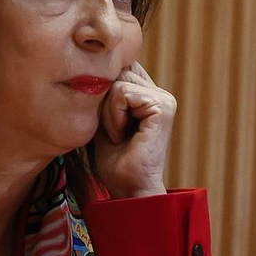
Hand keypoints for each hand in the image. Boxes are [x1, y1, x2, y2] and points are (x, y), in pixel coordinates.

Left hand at [94, 62, 173, 197]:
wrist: (128, 189)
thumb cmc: (114, 161)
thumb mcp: (103, 119)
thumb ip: (103, 94)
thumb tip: (91, 67)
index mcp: (150, 95)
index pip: (121, 68)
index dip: (105, 91)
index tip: (107, 123)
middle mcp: (161, 94)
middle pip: (118, 71)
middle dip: (104, 104)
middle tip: (113, 132)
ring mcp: (165, 100)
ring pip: (118, 83)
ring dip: (108, 113)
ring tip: (118, 135)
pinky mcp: (162, 107)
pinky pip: (123, 94)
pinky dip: (114, 117)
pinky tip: (122, 136)